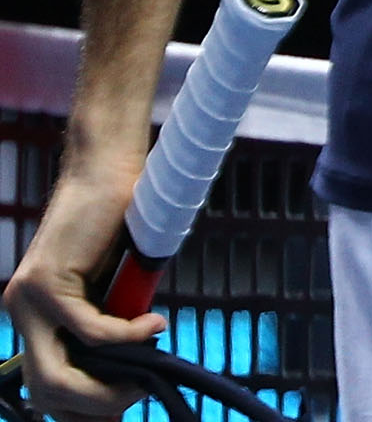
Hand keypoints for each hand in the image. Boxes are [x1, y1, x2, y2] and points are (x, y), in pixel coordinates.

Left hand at [3, 152, 165, 417]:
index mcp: (34, 321)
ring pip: (55, 374)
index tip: (121, 412)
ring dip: (106, 385)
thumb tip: (131, 372)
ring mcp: (26, 300)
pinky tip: (155, 324)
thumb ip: (112, 326)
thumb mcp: (117, 291)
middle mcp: (20, 315)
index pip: (44, 390)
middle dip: (94, 407)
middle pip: (44, 393)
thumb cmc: (121, 224)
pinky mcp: (44, 282)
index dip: (81, 412)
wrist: (108, 170)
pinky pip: (89, 330)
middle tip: (137, 395)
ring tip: (145, 374)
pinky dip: (127, 335)